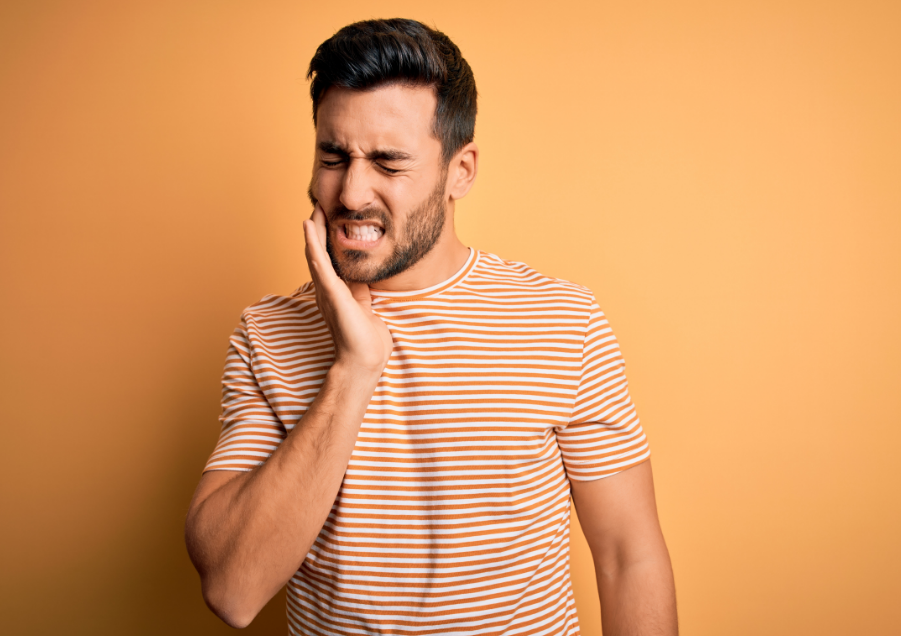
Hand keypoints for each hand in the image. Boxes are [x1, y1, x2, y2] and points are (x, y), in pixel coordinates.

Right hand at [303, 204, 392, 373]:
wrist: (364, 360)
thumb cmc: (365, 339)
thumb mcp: (364, 305)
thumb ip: (360, 289)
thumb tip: (362, 272)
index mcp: (335, 291)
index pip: (329, 259)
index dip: (327, 238)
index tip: (330, 217)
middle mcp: (326, 289)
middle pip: (318, 252)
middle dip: (318, 229)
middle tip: (319, 205)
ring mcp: (326, 290)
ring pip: (315, 253)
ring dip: (313, 230)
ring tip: (313, 209)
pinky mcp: (331, 293)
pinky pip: (318, 263)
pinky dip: (312, 243)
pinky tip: (307, 226)